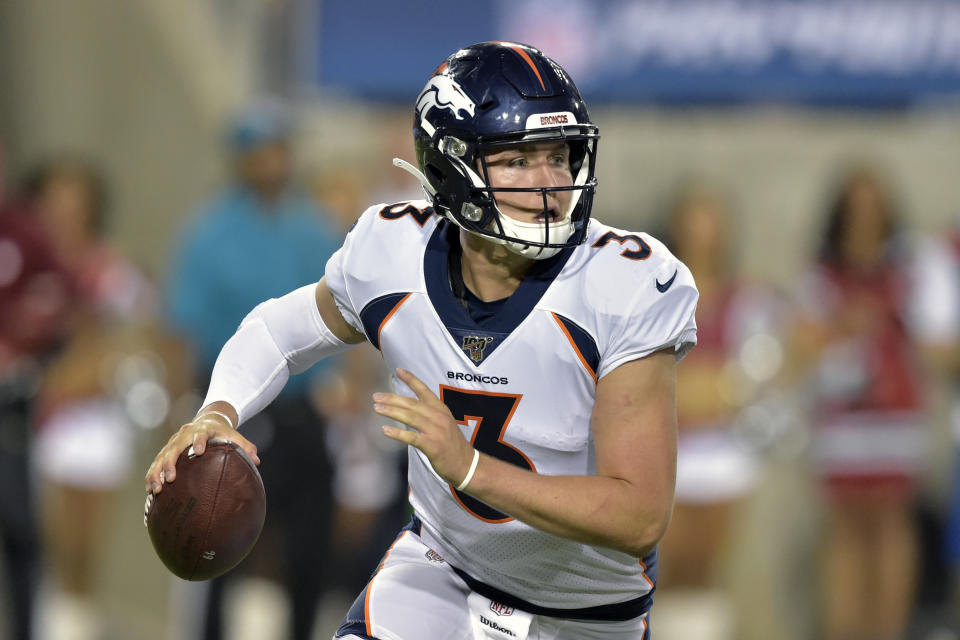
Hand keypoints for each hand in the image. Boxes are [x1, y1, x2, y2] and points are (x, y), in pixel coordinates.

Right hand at [144, 413, 259, 494]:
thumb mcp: (234, 436)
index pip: (199, 434)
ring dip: (157, 472)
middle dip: (171, 463)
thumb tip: (257, 461)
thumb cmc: (222, 433)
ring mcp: (172, 443)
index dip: (199, 441)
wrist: (207, 421)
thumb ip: (245, 447)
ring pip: (161, 457)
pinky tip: (150, 491)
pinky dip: (152, 475)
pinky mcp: (165, 451)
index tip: (199, 451)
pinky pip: (156, 464)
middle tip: (171, 478)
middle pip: (174, 447)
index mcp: (201, 429)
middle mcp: (184, 434)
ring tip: (156, 489)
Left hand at [374, 368, 474, 486]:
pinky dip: (397, 433)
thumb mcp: (444, 422)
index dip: (411, 380)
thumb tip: (408, 408)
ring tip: (377, 408)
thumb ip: (429, 414)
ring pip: (410, 417)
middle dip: (392, 398)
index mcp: (441, 409)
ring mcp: (435, 431)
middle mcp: (438, 417)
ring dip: (392, 411)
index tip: (399, 371)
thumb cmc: (452, 444)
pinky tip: (385, 430)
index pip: (424, 390)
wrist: (467, 463)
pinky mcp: (432, 445)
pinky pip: (412, 437)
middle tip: (376, 396)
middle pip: (412, 404)